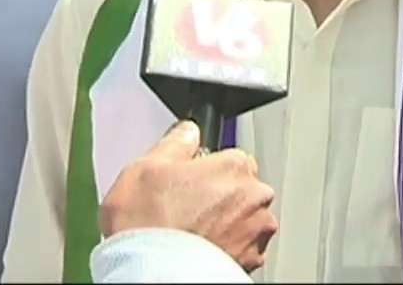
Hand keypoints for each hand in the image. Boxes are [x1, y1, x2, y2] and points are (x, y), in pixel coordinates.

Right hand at [99, 121, 278, 272]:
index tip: (187, 182)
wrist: (152, 276)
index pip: (229, 157)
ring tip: (190, 234)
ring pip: (244, 220)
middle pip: (240, 188)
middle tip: (185, 210)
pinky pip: (242, 249)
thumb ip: (176, 142)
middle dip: (219, 197)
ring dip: (226, 225)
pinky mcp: (251, 264)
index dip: (204, 170)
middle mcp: (255, 198)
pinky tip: (198, 251)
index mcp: (235, 166)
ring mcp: (256, 234)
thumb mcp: (146, 165)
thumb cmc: (148, 224)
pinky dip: (225, 250)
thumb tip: (188, 132)